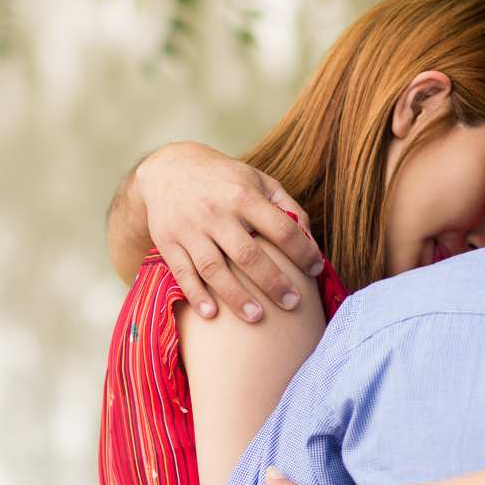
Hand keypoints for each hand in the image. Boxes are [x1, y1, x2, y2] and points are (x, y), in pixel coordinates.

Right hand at [137, 142, 322, 321]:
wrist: (169, 167)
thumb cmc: (224, 179)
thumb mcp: (258, 180)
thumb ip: (287, 207)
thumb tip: (310, 240)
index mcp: (243, 195)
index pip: (280, 228)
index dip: (302, 252)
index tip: (315, 270)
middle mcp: (216, 212)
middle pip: (248, 254)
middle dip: (273, 282)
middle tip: (292, 303)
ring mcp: (190, 229)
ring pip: (214, 269)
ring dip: (235, 296)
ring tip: (257, 317)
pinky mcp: (168, 242)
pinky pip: (182, 273)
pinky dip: (195, 295)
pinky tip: (211, 314)